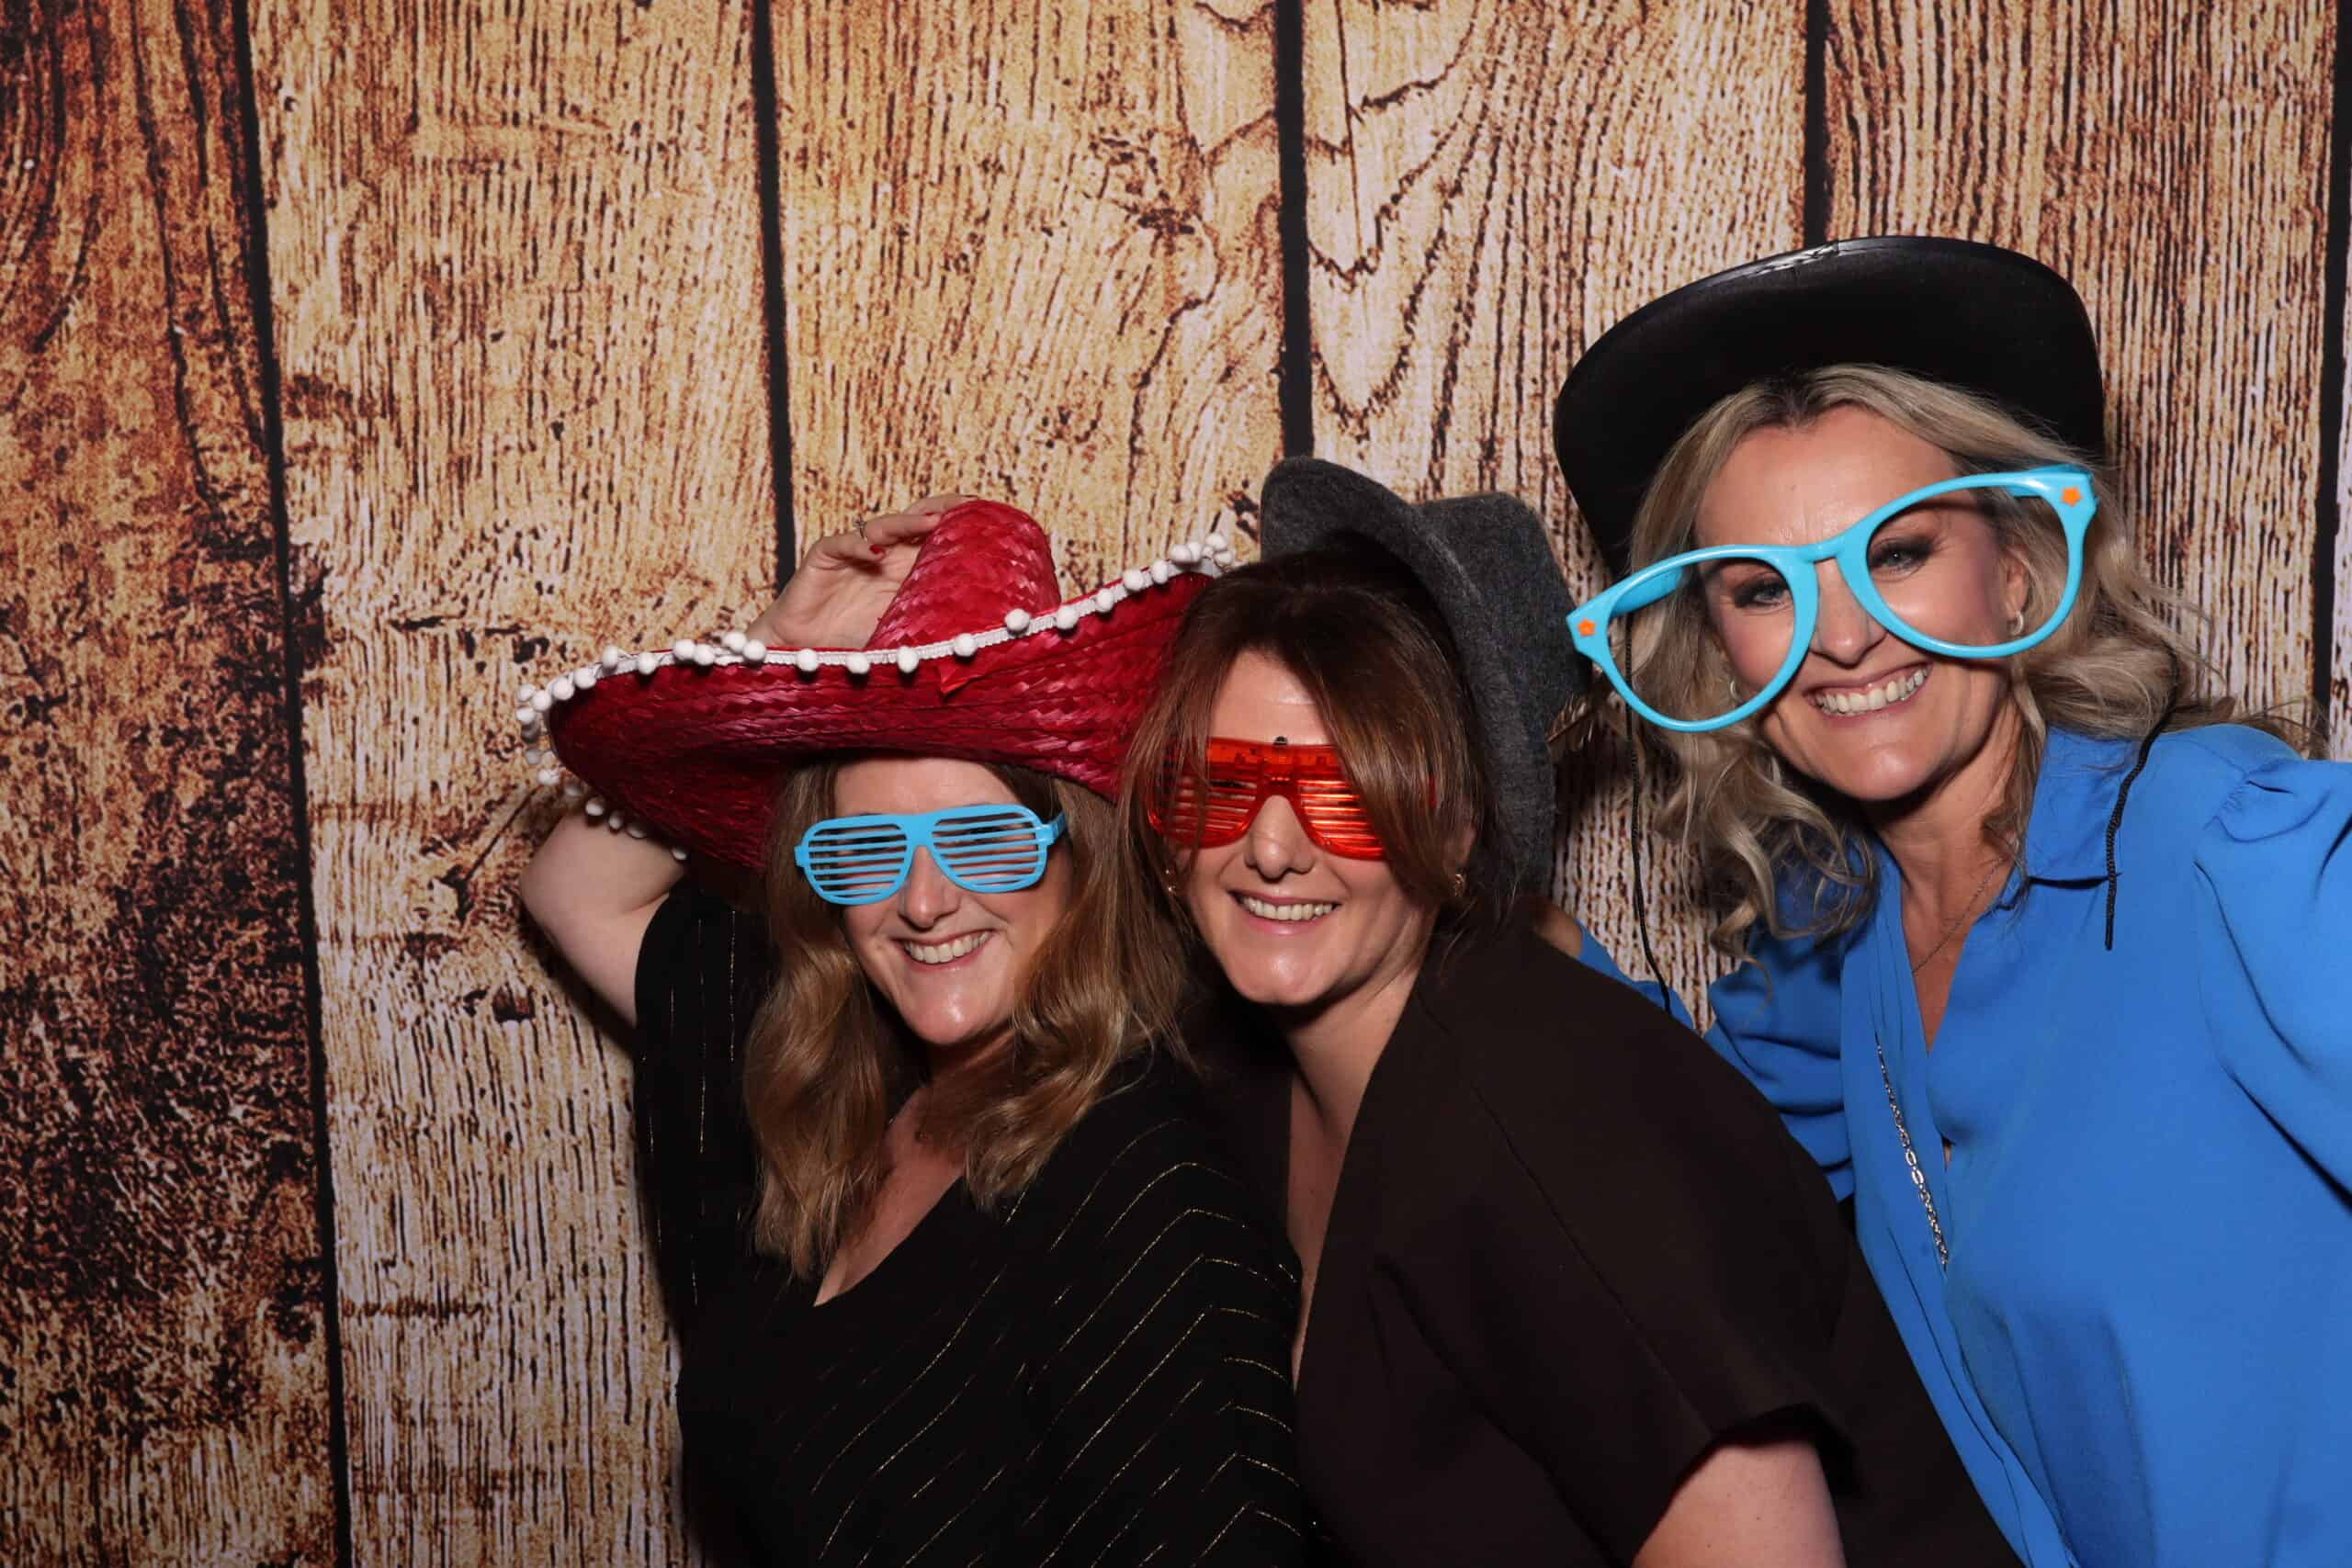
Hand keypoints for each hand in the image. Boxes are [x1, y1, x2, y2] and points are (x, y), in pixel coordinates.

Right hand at [747, 494, 972, 649]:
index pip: (935, 536)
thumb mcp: (900, 629)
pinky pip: (843, 543)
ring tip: (931, 523)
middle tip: (966, 504)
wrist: (805, 647)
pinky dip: (859, 546)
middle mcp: (883, 552)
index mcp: (904, 567)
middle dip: (941, 510)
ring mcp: (854, 550)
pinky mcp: (825, 556)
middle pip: (915, 520)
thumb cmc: (853, 637)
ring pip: (884, 526)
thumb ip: (928, 619)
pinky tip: (876, 553)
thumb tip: (976, 630)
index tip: (986, 517)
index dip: (957, 525)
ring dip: (908, 523)